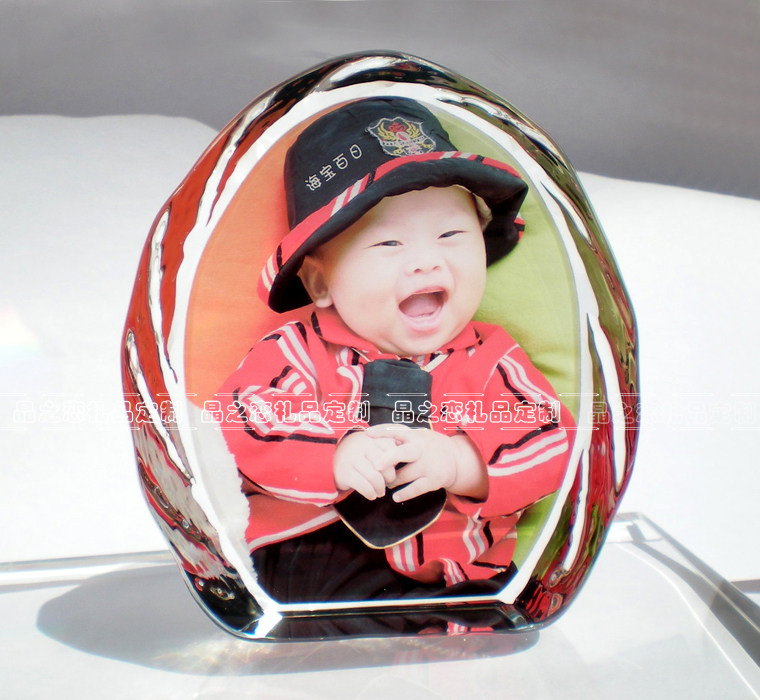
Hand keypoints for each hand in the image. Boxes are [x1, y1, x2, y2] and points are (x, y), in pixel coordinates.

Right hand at [333, 429, 397, 499]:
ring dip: (380, 488)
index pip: (390, 447)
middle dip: (390, 477)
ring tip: (380, 492)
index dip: (394, 460)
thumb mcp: (370, 445)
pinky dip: (370, 493)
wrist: (329, 457)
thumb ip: (385, 446)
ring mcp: (352, 459)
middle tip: (388, 482)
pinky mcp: (345, 473)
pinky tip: (371, 495)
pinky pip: (364, 486)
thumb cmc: (357, 454)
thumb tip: (402, 452)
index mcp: (371, 439)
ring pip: (375, 477)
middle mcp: (362, 447)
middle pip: (385, 463)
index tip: (392, 468)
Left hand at [365, 424, 486, 502]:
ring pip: (404, 475)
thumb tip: (373, 438)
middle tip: (376, 466)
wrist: (456, 459)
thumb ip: (400, 438)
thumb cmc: (429, 446)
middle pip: (403, 453)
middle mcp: (421, 450)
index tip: (367, 434)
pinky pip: (415, 489)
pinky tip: (395, 497)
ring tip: (385, 483)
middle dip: (388, 459)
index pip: (397, 430)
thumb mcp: (418, 436)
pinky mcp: (433, 480)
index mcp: (415, 437)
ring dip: (391, 481)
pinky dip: (404, 494)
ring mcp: (428, 466)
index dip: (382, 431)